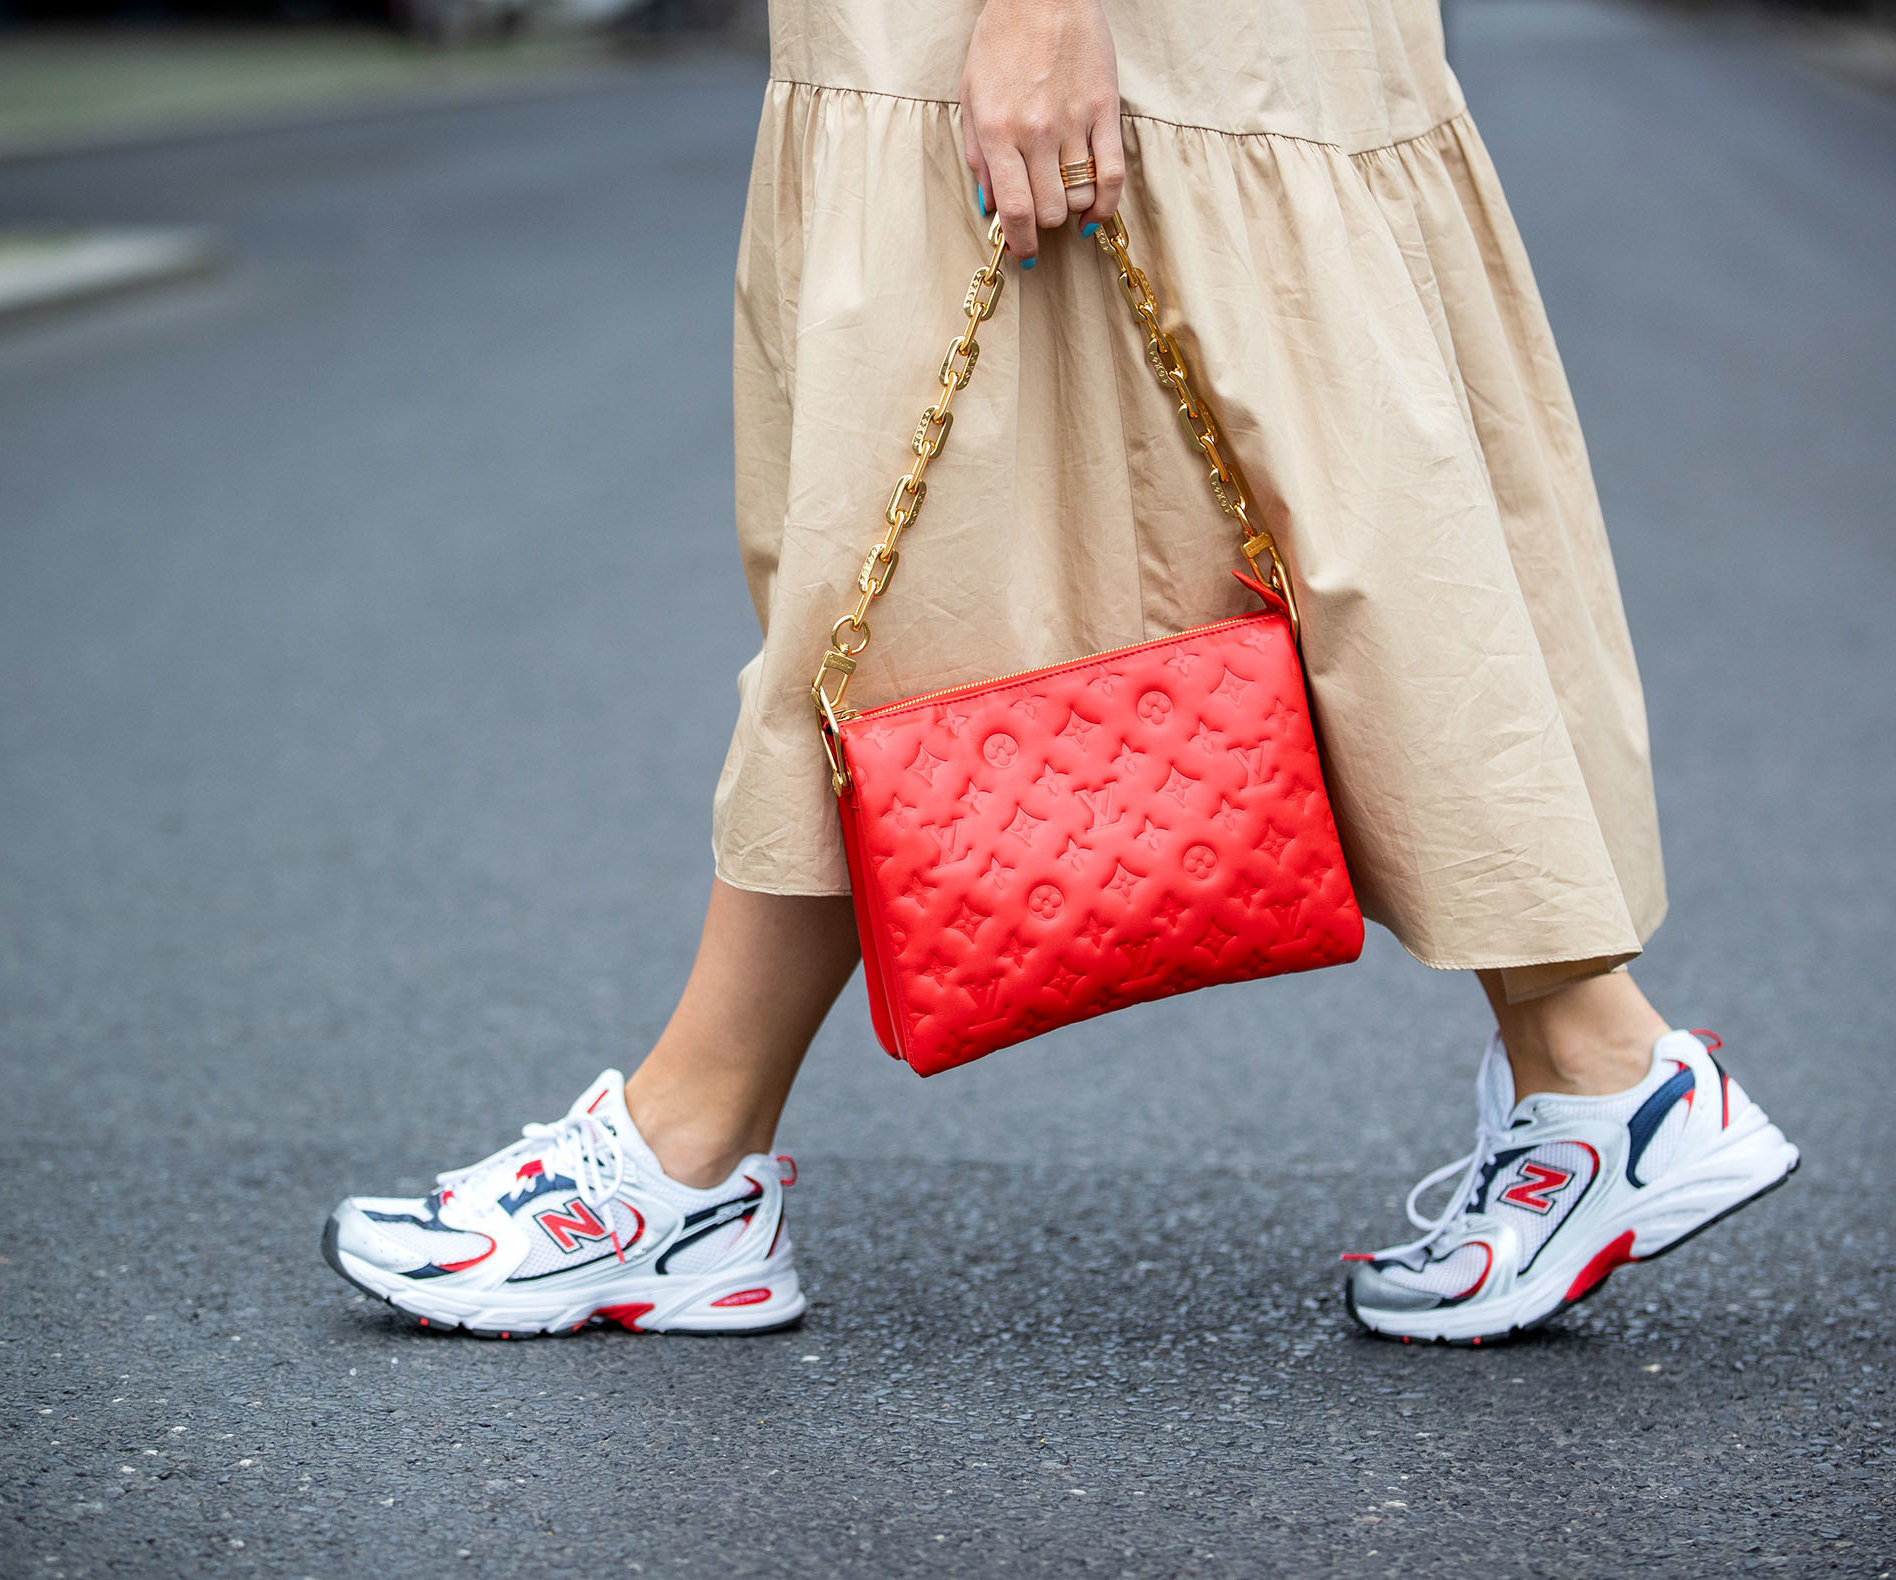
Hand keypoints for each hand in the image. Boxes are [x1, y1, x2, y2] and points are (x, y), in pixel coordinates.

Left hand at [959, 0, 1124, 264]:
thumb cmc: (1001, 41)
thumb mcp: (972, 96)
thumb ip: (978, 155)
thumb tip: (989, 206)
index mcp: (997, 130)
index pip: (1014, 209)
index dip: (1020, 240)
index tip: (1022, 252)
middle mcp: (1036, 131)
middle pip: (1050, 209)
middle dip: (1044, 224)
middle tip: (1041, 217)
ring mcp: (1074, 121)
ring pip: (1080, 197)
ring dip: (1072, 210)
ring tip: (1065, 202)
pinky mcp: (1106, 110)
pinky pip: (1113, 174)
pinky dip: (1105, 203)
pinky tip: (1095, 212)